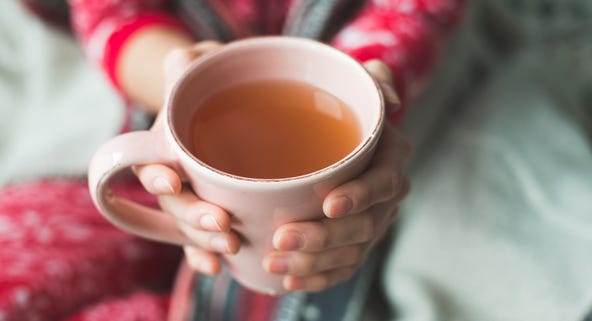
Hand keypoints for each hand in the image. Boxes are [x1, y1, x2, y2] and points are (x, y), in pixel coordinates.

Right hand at [134, 41, 240, 274]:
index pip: (150, 164)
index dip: (158, 176)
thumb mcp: (198, 66)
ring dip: (205, 240)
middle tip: (221, 224)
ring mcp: (193, 196)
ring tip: (230, 247)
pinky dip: (206, 254)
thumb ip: (188, 65)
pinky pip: (205, 238)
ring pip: (190, 226)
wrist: (229, 102)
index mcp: (161, 146)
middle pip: (174, 204)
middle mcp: (172, 176)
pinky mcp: (215, 210)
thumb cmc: (212, 84)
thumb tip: (184, 63)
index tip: (170, 181)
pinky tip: (219, 267)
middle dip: (192, 217)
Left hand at [262, 60, 411, 291]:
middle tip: (283, 239)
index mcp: (391, 159)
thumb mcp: (358, 86)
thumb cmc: (342, 110)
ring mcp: (372, 224)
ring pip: (350, 253)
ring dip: (313, 263)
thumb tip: (390, 98)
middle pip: (363, 226)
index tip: (328, 204)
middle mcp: (386, 197)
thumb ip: (373, 81)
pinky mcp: (355, 244)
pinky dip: (317, 279)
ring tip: (275, 264)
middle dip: (324, 238)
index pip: (382, 183)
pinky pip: (342, 268)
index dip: (360, 196)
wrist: (335, 138)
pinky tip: (288, 281)